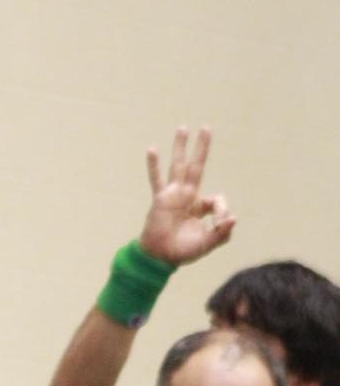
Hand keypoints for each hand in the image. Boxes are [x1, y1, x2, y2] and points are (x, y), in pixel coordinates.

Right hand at [137, 126, 234, 266]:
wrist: (159, 258)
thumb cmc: (182, 252)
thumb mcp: (208, 243)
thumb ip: (222, 232)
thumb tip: (234, 218)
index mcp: (199, 206)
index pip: (216, 198)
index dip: (222, 209)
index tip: (220, 224)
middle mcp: (187, 196)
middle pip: (196, 166)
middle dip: (202, 147)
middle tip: (206, 128)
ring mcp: (173, 195)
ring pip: (178, 166)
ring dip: (180, 147)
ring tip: (183, 128)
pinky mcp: (160, 199)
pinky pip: (156, 179)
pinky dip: (153, 165)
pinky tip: (152, 149)